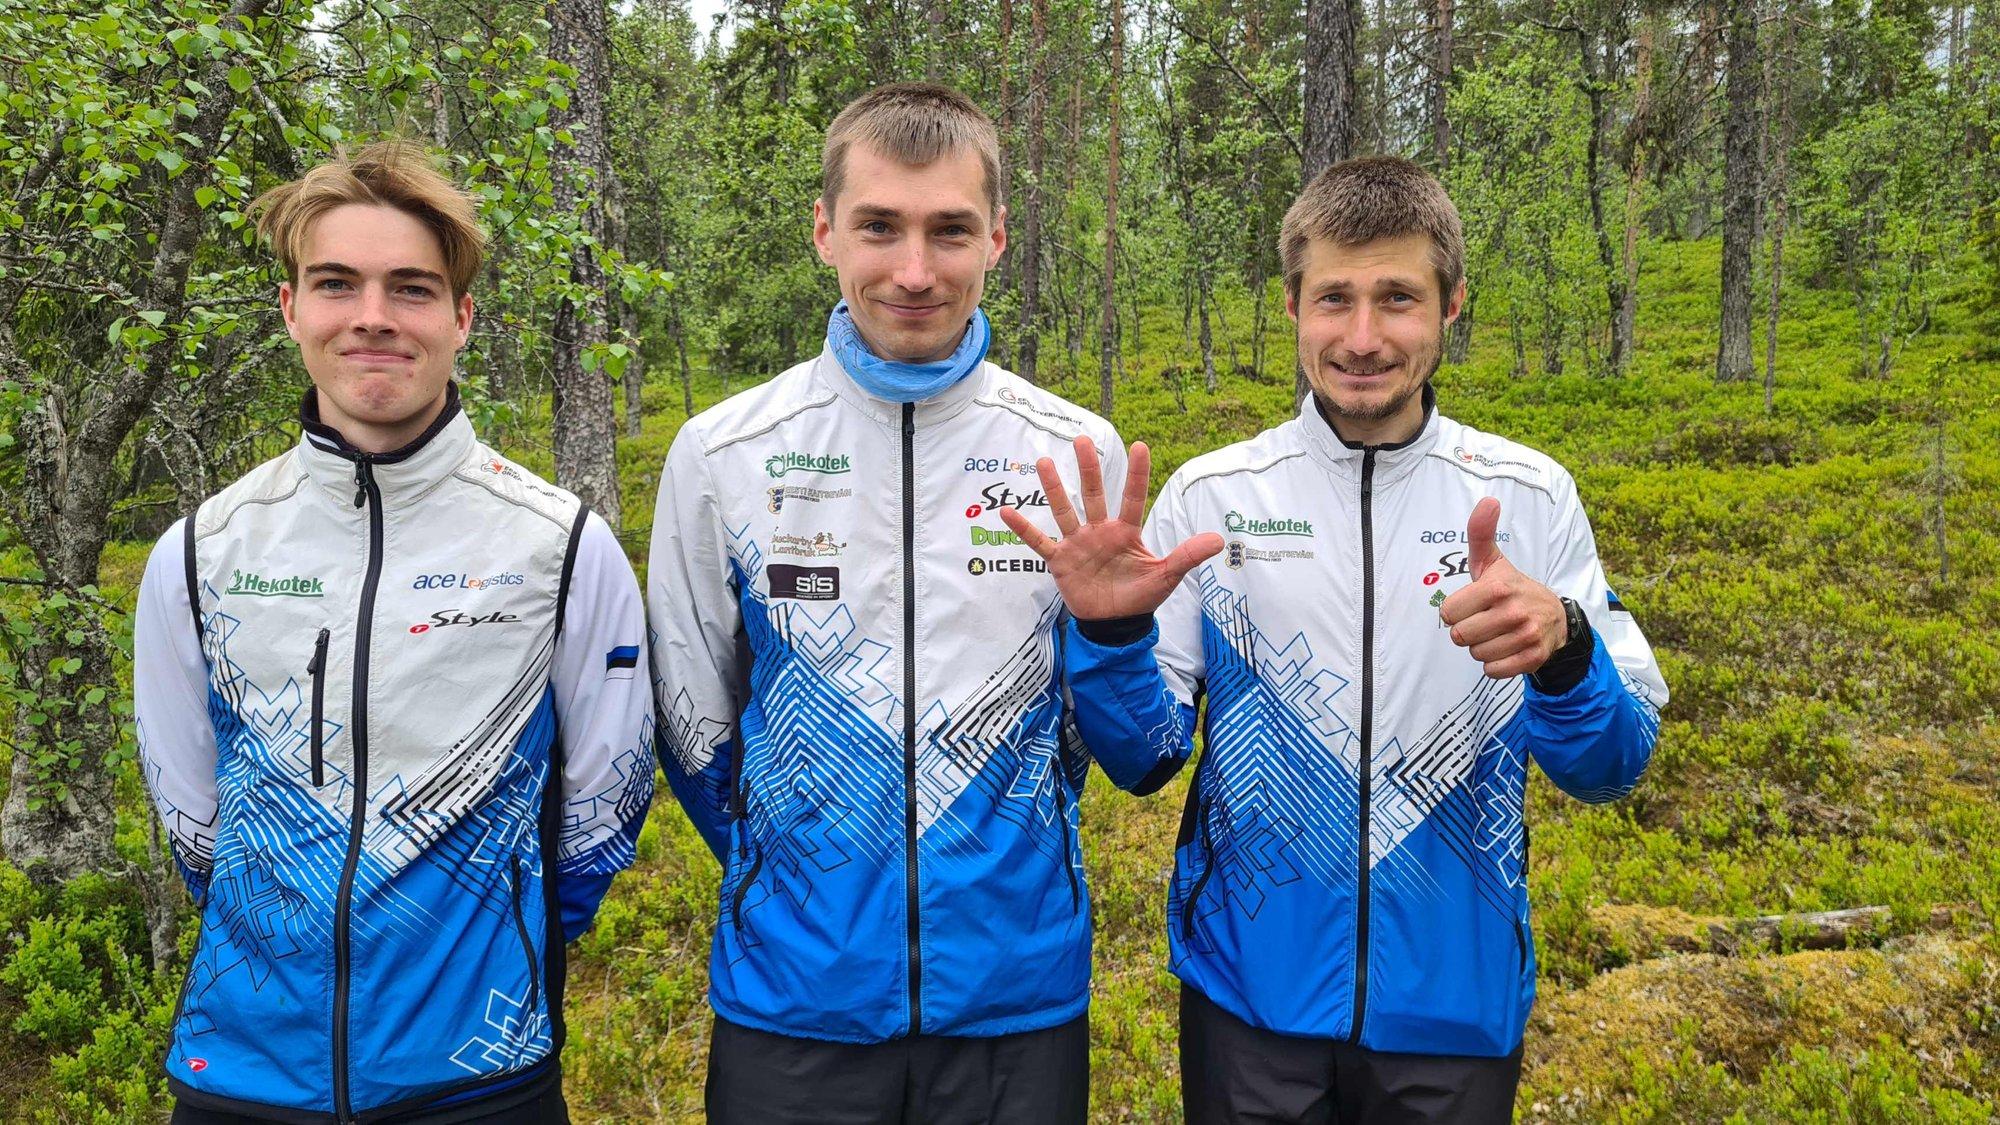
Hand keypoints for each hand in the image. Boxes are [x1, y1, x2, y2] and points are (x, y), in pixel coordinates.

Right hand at [999, 436, 1223, 620]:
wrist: (1114, 624)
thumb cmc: (1140, 597)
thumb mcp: (1165, 576)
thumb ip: (1186, 556)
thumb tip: (1218, 540)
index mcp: (1126, 532)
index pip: (1132, 497)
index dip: (1137, 474)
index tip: (1140, 445)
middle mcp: (1100, 531)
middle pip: (1093, 494)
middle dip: (1088, 469)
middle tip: (1082, 440)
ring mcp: (1078, 543)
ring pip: (1064, 510)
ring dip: (1054, 488)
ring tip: (1044, 461)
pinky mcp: (1060, 560)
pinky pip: (1039, 541)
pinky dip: (1023, 528)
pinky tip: (1006, 511)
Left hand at [1437, 498, 1566, 678]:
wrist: (1555, 616)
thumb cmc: (1511, 588)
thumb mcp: (1492, 561)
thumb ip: (1481, 533)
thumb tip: (1488, 501)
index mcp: (1498, 588)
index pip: (1448, 613)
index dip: (1455, 611)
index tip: (1472, 605)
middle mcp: (1513, 612)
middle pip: (1460, 636)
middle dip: (1467, 631)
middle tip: (1485, 620)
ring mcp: (1526, 636)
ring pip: (1476, 654)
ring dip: (1482, 647)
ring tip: (1498, 632)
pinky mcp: (1533, 658)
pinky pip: (1493, 671)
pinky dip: (1495, 664)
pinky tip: (1506, 648)